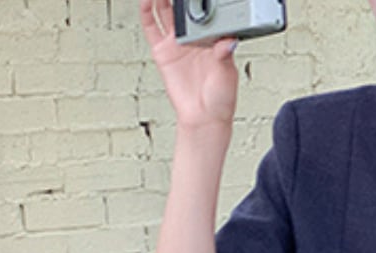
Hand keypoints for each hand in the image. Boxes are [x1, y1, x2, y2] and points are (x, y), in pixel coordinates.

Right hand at [140, 0, 239, 128]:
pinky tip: (145, 1)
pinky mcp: (163, 51)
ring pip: (165, 10)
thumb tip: (230, 40)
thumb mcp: (228, 73)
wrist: (203, 118)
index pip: (203, 10)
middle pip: (181, 6)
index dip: (198, 0)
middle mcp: (193, 38)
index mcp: (211, 38)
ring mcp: (177, 43)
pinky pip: (151, 26)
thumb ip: (225, 54)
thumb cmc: (220, 99)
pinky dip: (146, 11)